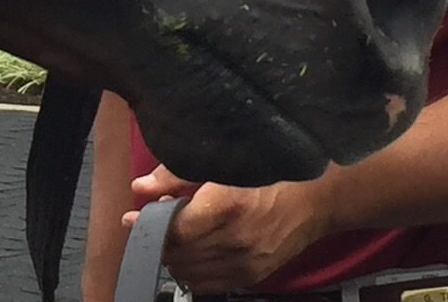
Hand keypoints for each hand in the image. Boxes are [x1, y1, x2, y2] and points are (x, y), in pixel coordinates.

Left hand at [124, 165, 333, 292]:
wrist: (317, 199)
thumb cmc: (267, 173)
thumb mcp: (224, 163)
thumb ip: (176, 175)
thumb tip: (140, 187)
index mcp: (227, 207)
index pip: (174, 230)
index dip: (147, 225)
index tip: (130, 217)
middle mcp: (236, 240)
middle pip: (178, 254)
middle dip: (156, 240)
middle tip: (148, 224)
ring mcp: (246, 263)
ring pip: (190, 272)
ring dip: (172, 257)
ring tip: (168, 238)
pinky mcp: (253, 277)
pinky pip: (209, 284)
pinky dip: (192, 271)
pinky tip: (188, 253)